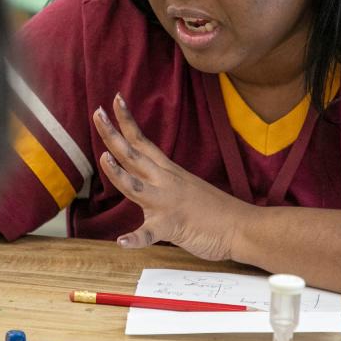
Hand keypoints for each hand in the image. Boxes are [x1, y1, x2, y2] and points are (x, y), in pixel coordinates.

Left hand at [93, 93, 246, 260]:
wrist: (243, 228)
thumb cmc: (213, 210)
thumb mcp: (184, 187)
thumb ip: (161, 181)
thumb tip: (141, 178)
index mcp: (167, 172)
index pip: (142, 141)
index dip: (126, 121)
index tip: (114, 99)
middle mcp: (165, 182)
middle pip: (134, 155)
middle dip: (113, 135)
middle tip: (97, 112)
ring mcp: (168, 204)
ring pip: (137, 187)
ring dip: (120, 174)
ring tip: (104, 158)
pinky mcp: (173, 227)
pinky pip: (151, 234)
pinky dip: (136, 239)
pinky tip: (122, 242)